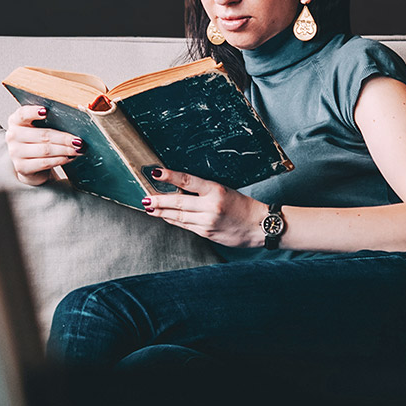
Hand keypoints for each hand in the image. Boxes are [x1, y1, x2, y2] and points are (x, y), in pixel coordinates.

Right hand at [5, 105, 81, 185]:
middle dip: (64, 138)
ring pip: (45, 150)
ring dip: (65, 150)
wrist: (30, 166)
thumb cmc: (37, 143)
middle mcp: (12, 136)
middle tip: (78, 140)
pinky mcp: (22, 167)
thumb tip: (73, 123)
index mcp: (15, 121)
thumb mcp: (38, 129)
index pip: (23, 114)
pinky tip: (68, 158)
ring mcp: (15, 153)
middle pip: (42, 135)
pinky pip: (44, 163)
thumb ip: (49, 122)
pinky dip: (59, 160)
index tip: (46, 111)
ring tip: (77, 150)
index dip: (34, 112)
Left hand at [142, 168, 266, 246]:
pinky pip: (185, 226)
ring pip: (179, 216)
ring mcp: (208, 221)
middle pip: (178, 202)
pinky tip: (165, 216)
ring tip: (149, 207)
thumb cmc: (243, 206)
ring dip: (162, 212)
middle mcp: (210, 206)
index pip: (187, 180)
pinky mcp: (207, 233)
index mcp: (216, 190)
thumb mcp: (224, 191)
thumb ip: (203, 190)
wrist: (259, 226)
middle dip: (159, 201)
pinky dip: (173, 220)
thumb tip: (178, 187)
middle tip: (145, 198)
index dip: (169, 176)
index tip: (155, 172)